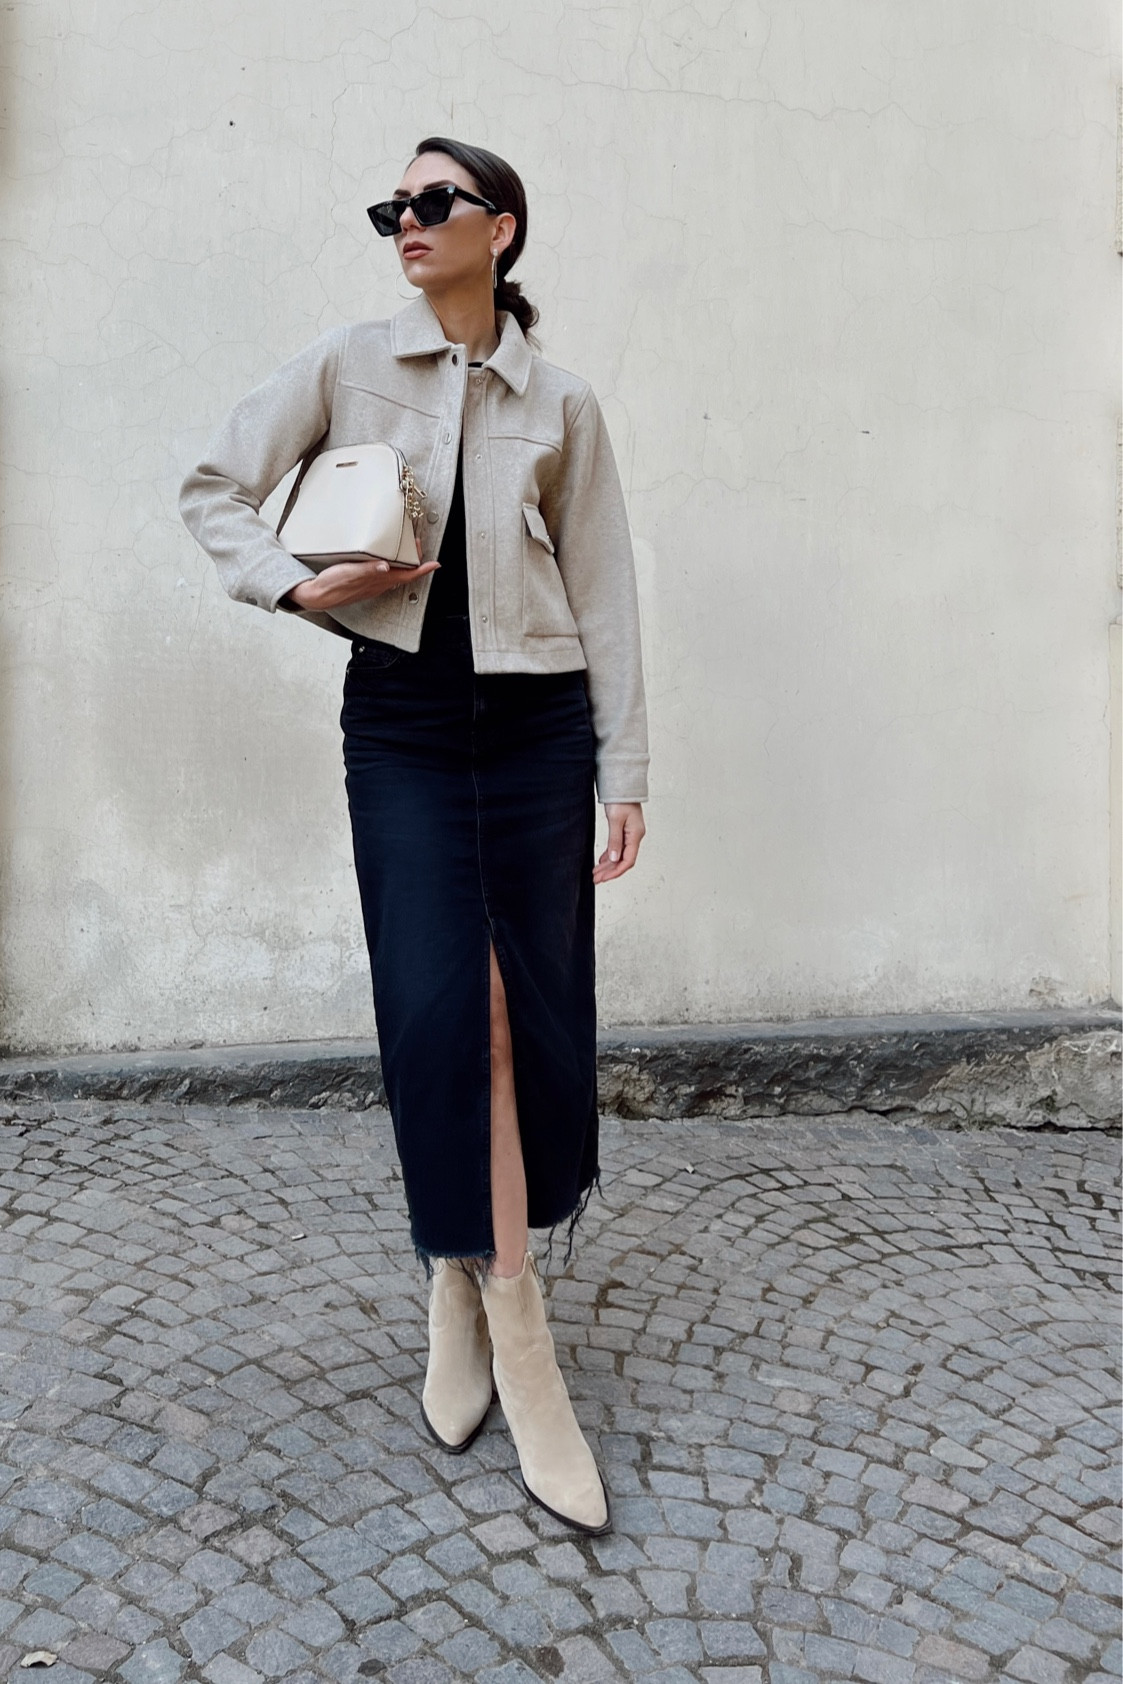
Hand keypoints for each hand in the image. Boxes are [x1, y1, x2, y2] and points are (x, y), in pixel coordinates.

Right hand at [288, 533, 437, 611]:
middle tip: (418, 548)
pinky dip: (392, 569)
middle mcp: (378, 585)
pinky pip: (384, 578)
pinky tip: (386, 564)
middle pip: (404, 575)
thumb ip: (368, 570)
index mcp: (378, 581)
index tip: (434, 564)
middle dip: (415, 563)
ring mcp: (372, 587)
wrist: (318, 596)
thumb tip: (385, 566)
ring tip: (407, 554)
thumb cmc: (331, 585)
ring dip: (404, 566)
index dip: (422, 570)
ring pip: (395, 577)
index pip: (406, 575)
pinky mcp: (364, 585)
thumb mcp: (349, 573)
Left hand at [593, 802, 645, 883]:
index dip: (616, 871)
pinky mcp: (625, 830)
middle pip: (623, 860)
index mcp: (636, 835)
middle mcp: (635, 837)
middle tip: (596, 879)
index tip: (604, 878)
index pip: (628, 860)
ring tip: (596, 873)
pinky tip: (602, 861)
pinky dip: (610, 856)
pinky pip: (618, 848)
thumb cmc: (621, 799)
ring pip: (619, 855)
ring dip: (608, 865)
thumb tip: (614, 859)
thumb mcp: (615, 820)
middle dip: (610, 871)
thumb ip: (615, 840)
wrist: (622, 786)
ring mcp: (630, 834)